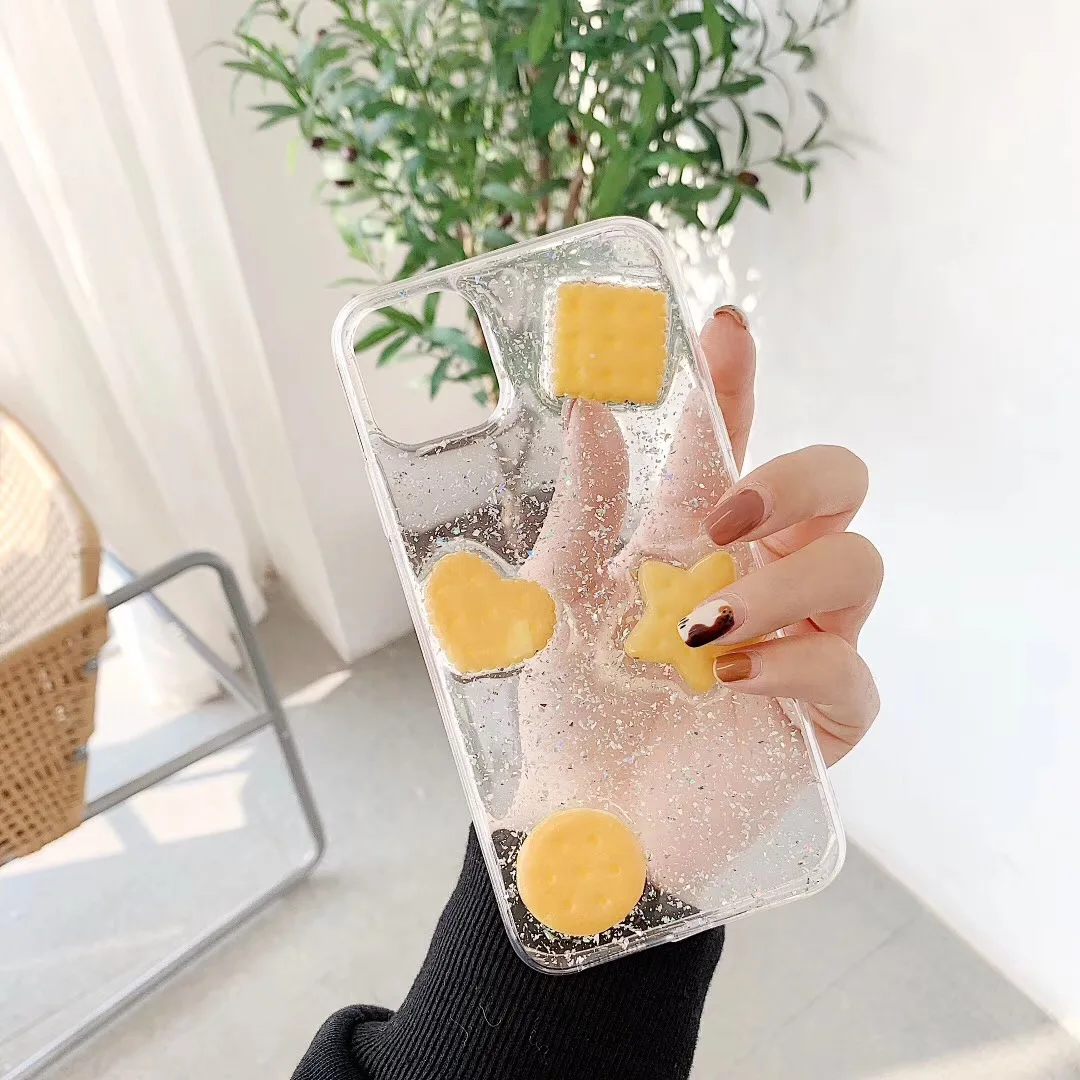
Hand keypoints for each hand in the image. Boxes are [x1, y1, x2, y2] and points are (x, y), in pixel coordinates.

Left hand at [504, 307, 882, 900]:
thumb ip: (585, 505)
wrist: (586, 816)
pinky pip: (847, 667)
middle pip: (838, 481)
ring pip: (853, 562)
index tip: (724, 325)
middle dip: (794, 476)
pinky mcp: (824, 713)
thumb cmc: (573, 704)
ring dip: (776, 587)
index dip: (736, 382)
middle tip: (724, 516)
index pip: (730, 443)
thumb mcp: (560, 597)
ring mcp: (800, 640)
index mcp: (695, 538)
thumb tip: (587, 402)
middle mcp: (759, 573)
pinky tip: (728, 685)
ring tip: (699, 634)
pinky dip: (790, 666)